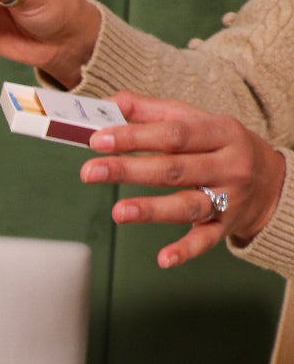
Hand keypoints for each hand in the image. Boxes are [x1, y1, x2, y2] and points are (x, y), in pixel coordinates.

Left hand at [80, 91, 286, 267]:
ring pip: (187, 205)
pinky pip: (204, 241)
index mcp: (220, 132)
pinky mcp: (224, 227)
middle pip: (174, 169)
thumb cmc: (220, 147)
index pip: (174, 133)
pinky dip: (185, 250)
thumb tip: (108, 104)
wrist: (272, 181)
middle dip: (130, 170)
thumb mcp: (196, 121)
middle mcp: (227, 165)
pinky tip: (164, 259)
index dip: (135, 136)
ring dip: (152, 210)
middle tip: (91, 172)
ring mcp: (228, 198)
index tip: (99, 140)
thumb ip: (151, 112)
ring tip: (119, 212)